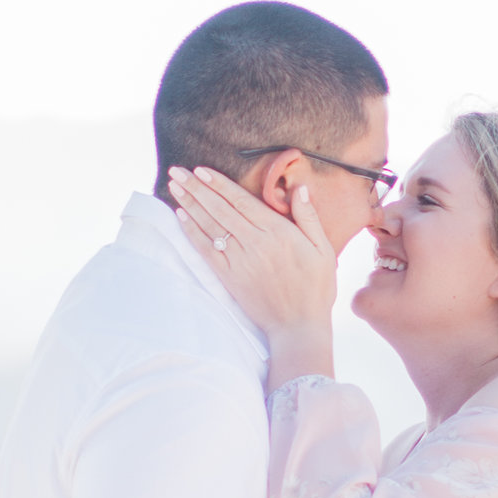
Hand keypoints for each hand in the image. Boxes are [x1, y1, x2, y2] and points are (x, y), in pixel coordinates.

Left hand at [170, 166, 340, 343]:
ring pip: (210, 226)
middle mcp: (254, 243)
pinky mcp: (229, 277)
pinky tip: (181, 217)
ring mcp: (239, 260)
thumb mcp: (323, 250)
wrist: (298, 326)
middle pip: (219, 208)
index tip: (201, 170)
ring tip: (174, 186)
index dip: (219, 184)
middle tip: (176, 170)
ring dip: (190, 204)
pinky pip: (207, 250)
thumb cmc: (315, 288)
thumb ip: (309, 217)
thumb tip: (299, 188)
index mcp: (277, 232)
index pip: (241, 200)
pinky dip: (192, 232)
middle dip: (196, 188)